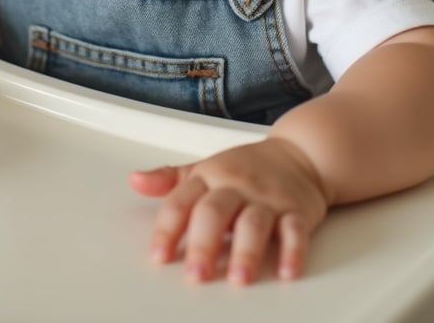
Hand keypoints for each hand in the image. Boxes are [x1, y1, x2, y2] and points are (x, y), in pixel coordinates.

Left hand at [129, 137, 327, 283]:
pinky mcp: (296, 211)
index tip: (158, 256)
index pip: (182, 201)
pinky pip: (295, 230)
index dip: (168, 229)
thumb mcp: (204, 167)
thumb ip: (168, 179)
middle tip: (195, 274)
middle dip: (204, 244)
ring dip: (246, 252)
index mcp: (210, 177)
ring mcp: (267, 199)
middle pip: (216, 212)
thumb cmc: (245, 167)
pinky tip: (286, 271)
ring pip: (254, 223)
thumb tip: (135, 180)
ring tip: (238, 279)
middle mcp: (237, 187)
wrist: (299, 153)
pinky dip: (292, 251)